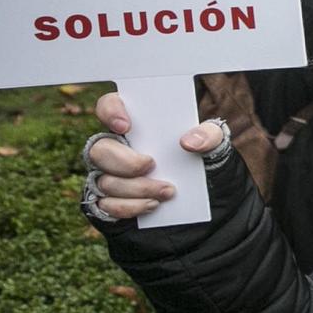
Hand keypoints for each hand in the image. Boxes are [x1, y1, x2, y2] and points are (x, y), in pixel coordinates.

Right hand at [86, 92, 224, 218]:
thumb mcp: (213, 143)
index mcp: (136, 124)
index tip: (125, 126)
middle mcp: (115, 147)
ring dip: (136, 188)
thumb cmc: (200, 158)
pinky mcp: (109, 200)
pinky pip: (107, 205)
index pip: (108, 106)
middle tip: (151, 165)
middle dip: (125, 162)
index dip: (110, 112)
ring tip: (166, 191)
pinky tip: (152, 204)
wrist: (203, 194)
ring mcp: (108, 174)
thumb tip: (189, 142)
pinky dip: (130, 206)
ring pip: (106, 180)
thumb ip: (208, 135)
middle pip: (100, 150)